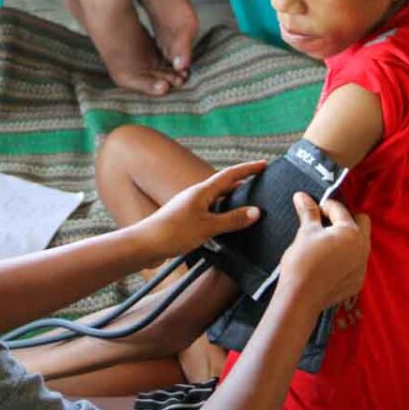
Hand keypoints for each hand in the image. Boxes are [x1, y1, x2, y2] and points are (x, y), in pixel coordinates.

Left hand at [139, 160, 265, 260]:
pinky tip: (225, 226)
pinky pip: (209, 213)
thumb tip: (256, 212)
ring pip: (216, 201)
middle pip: (223, 186)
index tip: (263, 164)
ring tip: (247, 206)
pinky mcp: (185, 221)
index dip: (248, 169)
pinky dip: (221, 215)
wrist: (145, 245)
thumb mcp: (208, 227)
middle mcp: (196, 196)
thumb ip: (232, 220)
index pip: (230, 175)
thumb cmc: (174, 232)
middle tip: (259, 184)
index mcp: (202, 192)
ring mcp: (189, 208)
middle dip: (242, 184)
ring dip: (231, 201)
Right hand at [276, 193, 370, 312]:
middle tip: (324, 224)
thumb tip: (302, 196)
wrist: (301, 297)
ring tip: (325, 243)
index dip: (324, 206)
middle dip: (345, 220)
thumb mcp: (305, 233)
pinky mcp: (357, 282)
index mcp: (351, 232)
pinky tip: (328, 263)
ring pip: (359, 244)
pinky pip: (355, 263)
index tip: (312, 209)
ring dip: (346, 240)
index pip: (340, 209)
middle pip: (361, 223)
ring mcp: (362, 267)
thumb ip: (308, 212)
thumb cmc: (303, 262)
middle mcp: (362, 248)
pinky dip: (345, 259)